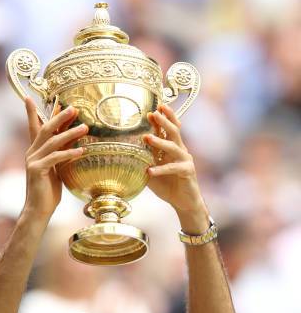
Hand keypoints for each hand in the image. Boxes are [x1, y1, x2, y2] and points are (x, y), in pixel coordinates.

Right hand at [24, 97, 87, 218]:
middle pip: (45, 128)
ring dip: (70, 133)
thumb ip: (59, 156)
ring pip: (52, 141)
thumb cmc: (48, 193)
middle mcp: (31, 153)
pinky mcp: (36, 170)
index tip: (30, 97)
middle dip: (59, 116)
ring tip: (85, 128)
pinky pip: (55, 157)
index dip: (33, 112)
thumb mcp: (55, 170)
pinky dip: (69, 153)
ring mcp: (32, 161)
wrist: (38, 210)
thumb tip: (72, 143)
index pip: (34, 127)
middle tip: (74, 108)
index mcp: (34, 152)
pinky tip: (82, 151)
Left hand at [144, 104, 207, 226]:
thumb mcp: (152, 171)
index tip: (152, 109)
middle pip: (173, 131)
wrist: (183, 202)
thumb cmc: (168, 185)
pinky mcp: (188, 171)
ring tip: (146, 138)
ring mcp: (185, 160)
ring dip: (159, 142)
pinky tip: (149, 171)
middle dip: (163, 121)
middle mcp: (180, 150)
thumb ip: (144, 161)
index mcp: (172, 148)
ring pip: (173, 147)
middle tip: (154, 113)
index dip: (161, 119)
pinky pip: (173, 168)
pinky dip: (161, 169)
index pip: (167, 130)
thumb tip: (125, 154)